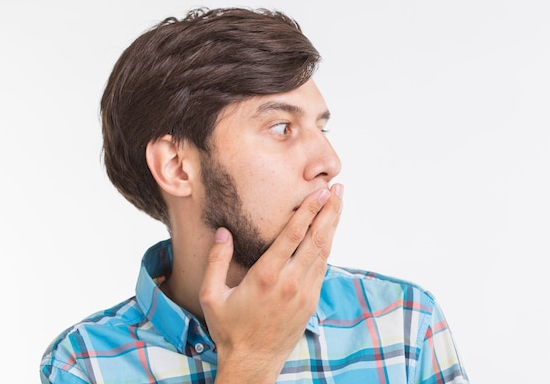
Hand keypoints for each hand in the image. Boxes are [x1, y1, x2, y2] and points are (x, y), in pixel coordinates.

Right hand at [199, 184, 343, 383]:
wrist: (253, 362)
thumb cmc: (229, 329)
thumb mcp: (211, 296)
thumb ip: (215, 262)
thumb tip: (223, 232)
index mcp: (266, 276)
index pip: (293, 235)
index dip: (308, 211)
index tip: (319, 192)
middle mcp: (290, 282)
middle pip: (316, 238)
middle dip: (329, 210)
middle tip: (338, 188)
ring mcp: (304, 292)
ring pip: (323, 251)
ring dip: (332, 225)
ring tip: (339, 203)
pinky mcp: (311, 301)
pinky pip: (323, 267)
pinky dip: (328, 246)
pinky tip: (330, 232)